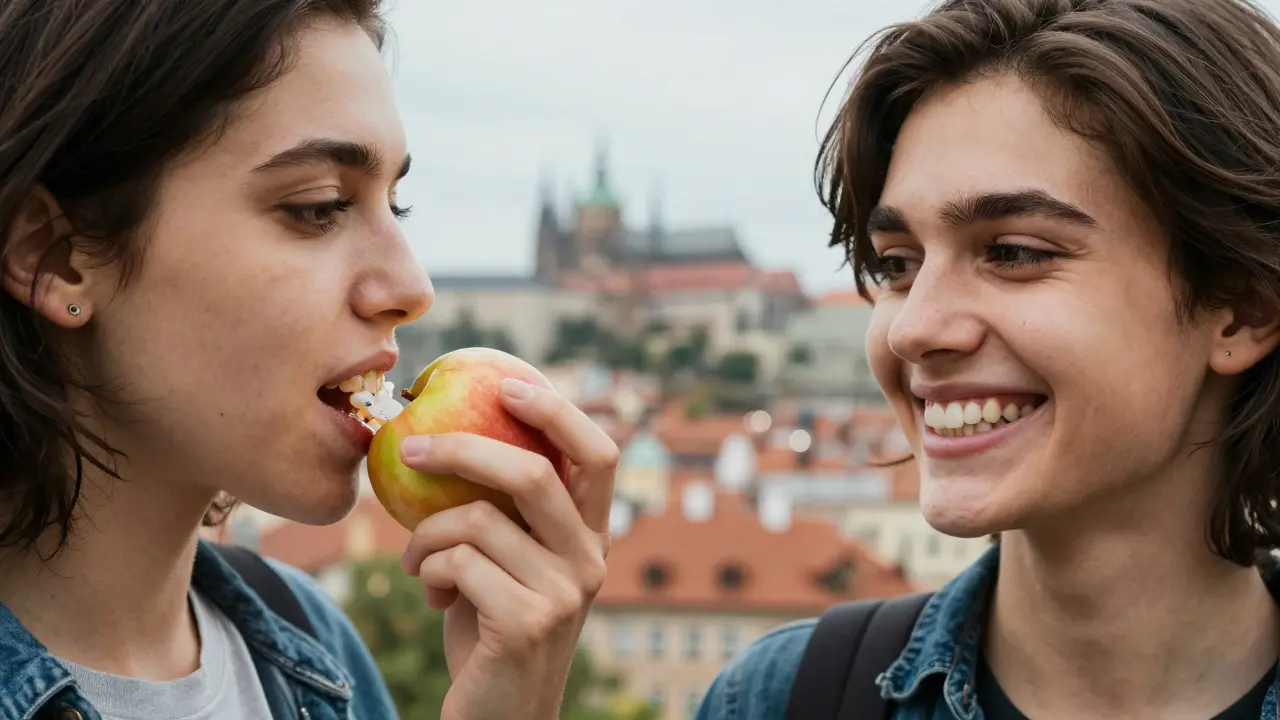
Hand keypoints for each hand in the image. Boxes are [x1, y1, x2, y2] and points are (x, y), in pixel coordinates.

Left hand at [398, 377, 616, 719]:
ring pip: (476, 522)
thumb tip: (446, 434)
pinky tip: (427, 595)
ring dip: (425, 537)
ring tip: (414, 562)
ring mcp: (565, 593)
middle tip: (411, 448)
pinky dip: (424, 572)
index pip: (597, 454)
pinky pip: (455, 564)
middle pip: (533, 474)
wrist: (497, 714)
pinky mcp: (527, 622)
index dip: (558, 411)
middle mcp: (591, 560)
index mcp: (591, 536)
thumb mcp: (504, 562)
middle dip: (463, 449)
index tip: (508, 383)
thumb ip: (501, 512)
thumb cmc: (489, 628)